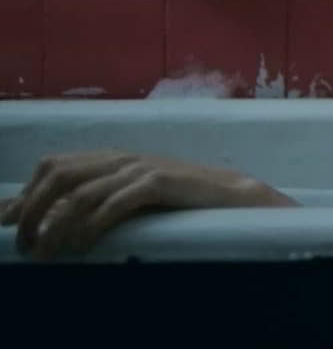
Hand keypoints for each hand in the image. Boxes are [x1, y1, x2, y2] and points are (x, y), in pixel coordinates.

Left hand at [0, 150, 284, 259]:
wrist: (232, 195)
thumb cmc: (183, 200)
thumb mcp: (134, 194)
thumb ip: (102, 199)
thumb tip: (58, 221)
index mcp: (112, 157)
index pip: (53, 165)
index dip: (25, 195)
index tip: (8, 225)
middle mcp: (121, 157)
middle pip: (58, 175)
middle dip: (32, 211)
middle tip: (26, 245)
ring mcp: (139, 168)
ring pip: (80, 192)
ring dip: (55, 226)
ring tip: (47, 253)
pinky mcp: (158, 182)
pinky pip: (113, 202)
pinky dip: (92, 226)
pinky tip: (84, 245)